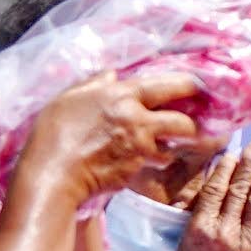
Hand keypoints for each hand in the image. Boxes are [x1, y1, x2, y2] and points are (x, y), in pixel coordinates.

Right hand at [17, 71, 206, 214]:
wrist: (50, 176)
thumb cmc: (53, 134)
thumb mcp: (68, 98)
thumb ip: (94, 83)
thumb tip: (112, 75)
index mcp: (123, 96)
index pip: (172, 84)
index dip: (192, 86)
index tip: (200, 88)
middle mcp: (139, 121)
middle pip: (184, 121)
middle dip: (191, 124)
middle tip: (190, 126)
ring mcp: (140, 149)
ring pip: (171, 147)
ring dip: (168, 148)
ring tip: (158, 147)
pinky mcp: (136, 171)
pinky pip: (150, 165)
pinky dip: (148, 164)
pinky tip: (134, 162)